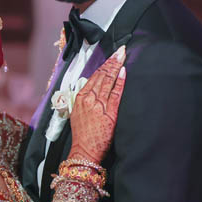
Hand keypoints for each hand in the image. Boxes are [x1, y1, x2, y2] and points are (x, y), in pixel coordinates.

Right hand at [67, 46, 125, 163]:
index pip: (93, 76)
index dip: (104, 65)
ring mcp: (99, 104)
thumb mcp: (78, 115)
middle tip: (121, 50)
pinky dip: (120, 81)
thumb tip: (94, 92)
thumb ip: (86, 102)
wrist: (84, 152)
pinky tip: (124, 72)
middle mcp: (88, 99)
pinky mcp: (109, 112)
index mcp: (79, 98)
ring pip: (108, 80)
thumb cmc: (83, 137)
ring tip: (123, 56)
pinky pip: (116, 93)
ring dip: (116, 66)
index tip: (111, 56)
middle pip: (102, 75)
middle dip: (112, 61)